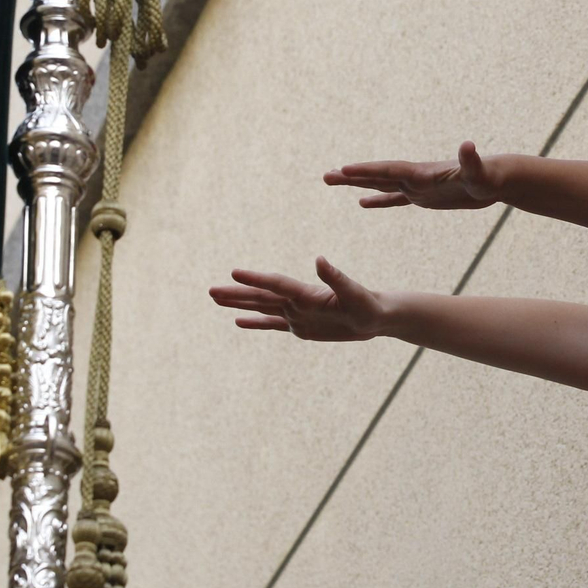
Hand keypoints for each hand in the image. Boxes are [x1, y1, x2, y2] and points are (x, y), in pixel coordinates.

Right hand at [209, 257, 384, 340]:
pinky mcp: (300, 327)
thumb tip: (319, 259)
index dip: (255, 279)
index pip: (276, 284)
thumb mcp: (354, 293)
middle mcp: (297, 301)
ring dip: (240, 303)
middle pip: (261, 296)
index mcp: (307, 293)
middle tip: (211, 290)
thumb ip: (335, 277)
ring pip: (261, 307)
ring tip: (216, 298)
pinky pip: (272, 324)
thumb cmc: (368, 304)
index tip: (234, 272)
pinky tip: (239, 320)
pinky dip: (255, 322)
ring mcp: (296, 314)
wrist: (375, 316)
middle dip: (236, 293)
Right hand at [324, 141, 502, 208]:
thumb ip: (471, 161)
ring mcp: (418, 186)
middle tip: (326, 175)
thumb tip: (468, 145)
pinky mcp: (424, 197)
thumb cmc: (490, 177)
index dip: (367, 171)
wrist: (498, 179)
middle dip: (352, 176)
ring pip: (381, 185)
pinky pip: (395, 199)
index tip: (343, 169)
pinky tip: (363, 203)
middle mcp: (415, 177)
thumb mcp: (481, 173)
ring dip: (358, 184)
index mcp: (422, 174)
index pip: (389, 171)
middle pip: (378, 176)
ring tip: (334, 180)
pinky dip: (379, 200)